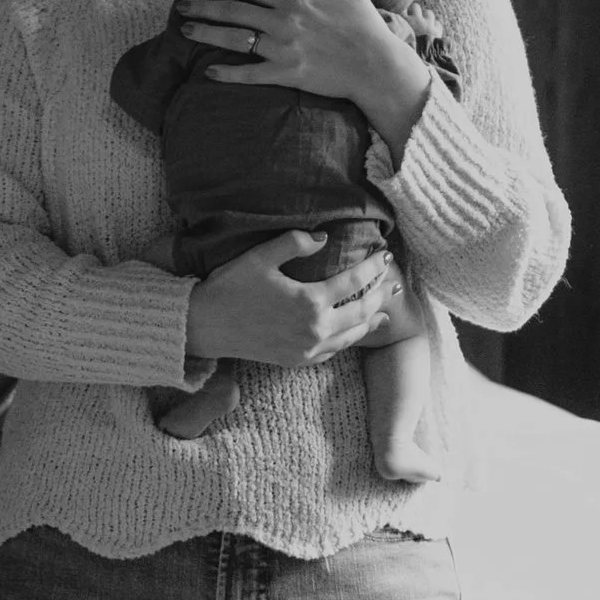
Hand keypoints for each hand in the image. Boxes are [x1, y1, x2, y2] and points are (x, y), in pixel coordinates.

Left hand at [183, 0, 434, 149]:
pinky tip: (209, 73)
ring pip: (236, 39)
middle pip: (235, 11)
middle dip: (205, 8)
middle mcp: (284, 22)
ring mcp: (283, 49)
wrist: (377, 66)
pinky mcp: (286, 74)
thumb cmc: (365, 26)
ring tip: (185, 32)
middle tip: (182, 8)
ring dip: (208, 35)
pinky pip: (250, 74)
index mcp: (297, 0)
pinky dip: (228, 74)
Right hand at [186, 226, 401, 367]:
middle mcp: (315, 329)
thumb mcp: (261, 256)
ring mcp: (307, 348)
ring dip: (372, 321)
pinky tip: (355, 333)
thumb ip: (295, 242)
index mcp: (310, 301)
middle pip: (361, 312)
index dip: (373, 268)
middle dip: (381, 295)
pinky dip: (350, 340)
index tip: (386, 256)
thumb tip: (323, 238)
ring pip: (352, 336)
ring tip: (387, 310)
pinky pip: (333, 351)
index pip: (354, 283)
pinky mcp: (297, 360)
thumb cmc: (230, 286)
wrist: (205, 326)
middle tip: (395, 283)